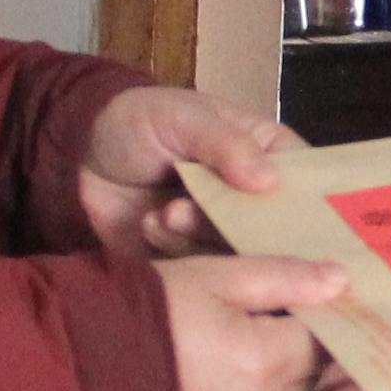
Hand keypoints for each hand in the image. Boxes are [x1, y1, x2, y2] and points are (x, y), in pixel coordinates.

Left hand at [82, 82, 295, 257]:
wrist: (76, 158)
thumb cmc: (138, 122)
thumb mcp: (183, 116)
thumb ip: (226, 145)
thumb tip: (269, 181)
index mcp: (267, 158)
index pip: (308, 188)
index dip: (314, 211)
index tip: (307, 229)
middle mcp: (252, 203)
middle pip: (279, 234)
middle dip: (243, 230)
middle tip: (199, 211)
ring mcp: (220, 236)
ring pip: (238, 257)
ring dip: (201, 237)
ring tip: (166, 212)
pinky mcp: (189, 263)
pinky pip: (201, 274)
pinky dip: (176, 253)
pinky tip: (150, 225)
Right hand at [157, 252, 347, 390]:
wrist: (69, 374)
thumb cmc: (142, 313)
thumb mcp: (212, 278)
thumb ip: (282, 277)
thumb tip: (342, 281)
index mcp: (266, 364)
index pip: (322, 342)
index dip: (314, 318)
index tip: (297, 301)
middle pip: (304, 380)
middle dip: (293, 351)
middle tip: (262, 320)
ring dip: (266, 383)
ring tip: (226, 350)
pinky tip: (205, 385)